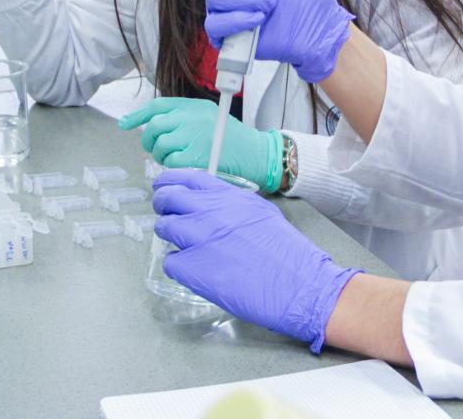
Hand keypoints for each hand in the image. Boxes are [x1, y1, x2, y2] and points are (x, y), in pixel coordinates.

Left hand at [117, 97, 283, 192]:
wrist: (256, 154)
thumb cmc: (233, 140)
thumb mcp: (209, 117)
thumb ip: (184, 117)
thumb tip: (153, 125)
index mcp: (194, 106)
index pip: (158, 106)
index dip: (138, 115)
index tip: (124, 124)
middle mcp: (192, 117)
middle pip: (154, 127)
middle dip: (150, 141)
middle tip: (157, 149)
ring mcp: (192, 136)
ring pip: (160, 146)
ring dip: (162, 156)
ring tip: (176, 159)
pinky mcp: (194, 156)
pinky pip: (170, 162)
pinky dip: (173, 167)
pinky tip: (186, 166)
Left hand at [152, 169, 360, 350]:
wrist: (299, 284)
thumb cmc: (288, 252)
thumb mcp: (262, 213)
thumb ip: (233, 206)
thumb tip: (213, 208)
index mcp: (229, 197)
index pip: (187, 178)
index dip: (170, 181)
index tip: (164, 186)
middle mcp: (211, 212)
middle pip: (169, 199)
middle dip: (163, 205)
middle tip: (166, 215)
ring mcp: (199, 240)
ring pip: (164, 228)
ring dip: (169, 236)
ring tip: (182, 246)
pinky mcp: (193, 270)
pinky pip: (171, 262)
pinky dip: (177, 266)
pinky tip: (193, 271)